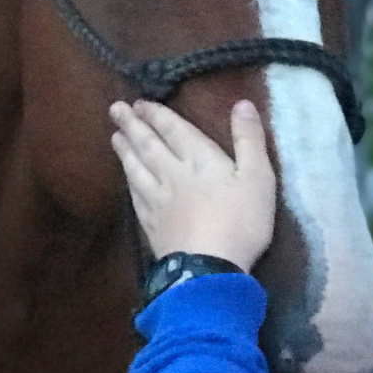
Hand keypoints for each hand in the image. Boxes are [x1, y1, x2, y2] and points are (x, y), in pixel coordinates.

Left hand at [109, 99, 277, 272]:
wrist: (209, 269)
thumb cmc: (241, 221)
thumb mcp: (258, 176)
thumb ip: (249, 139)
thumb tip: (242, 102)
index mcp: (199, 160)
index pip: (174, 130)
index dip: (157, 115)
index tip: (139, 102)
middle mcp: (173, 175)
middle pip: (149, 146)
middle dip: (133, 126)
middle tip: (115, 110)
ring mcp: (159, 202)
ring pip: (137, 170)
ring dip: (125, 151)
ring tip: (114, 137)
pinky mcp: (153, 226)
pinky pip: (136, 197)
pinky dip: (129, 182)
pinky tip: (126, 179)